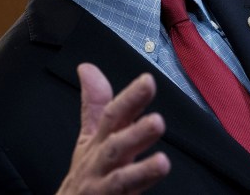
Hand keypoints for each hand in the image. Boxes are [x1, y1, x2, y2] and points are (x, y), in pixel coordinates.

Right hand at [56, 63, 170, 193]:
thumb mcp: (88, 137)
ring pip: (121, 181)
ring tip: (162, 163)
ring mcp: (104, 189)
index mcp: (101, 142)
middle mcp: (101, 164)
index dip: (130, 99)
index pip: (114, 115)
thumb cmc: (87, 173)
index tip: (147, 81)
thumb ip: (94, 104)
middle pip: (116, 147)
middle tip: (157, 122)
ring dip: (142, 172)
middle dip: (135, 134)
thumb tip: (88, 68)